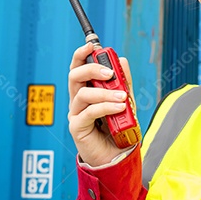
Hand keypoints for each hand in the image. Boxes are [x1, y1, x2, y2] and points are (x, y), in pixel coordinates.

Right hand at [67, 43, 134, 166]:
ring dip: (105, 93)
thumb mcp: (125, 100)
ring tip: (122, 97)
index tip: (91, 45)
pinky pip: (88, 112)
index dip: (81, 55)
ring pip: (82, 94)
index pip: (78, 68)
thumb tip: (121, 60)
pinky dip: (105, 107)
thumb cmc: (119, 128)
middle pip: (75, 76)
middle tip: (110, 73)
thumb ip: (123, 82)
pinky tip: (119, 107)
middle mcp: (77, 101)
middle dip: (92, 70)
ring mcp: (75, 114)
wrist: (118, 155)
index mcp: (86, 91)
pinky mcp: (77, 127)